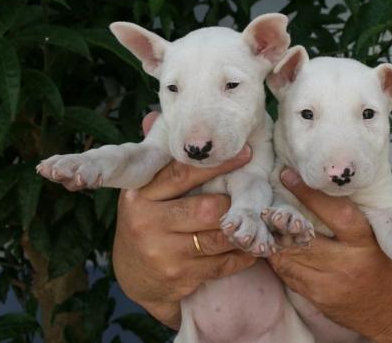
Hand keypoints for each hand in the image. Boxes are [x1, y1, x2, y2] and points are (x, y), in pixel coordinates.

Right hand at [112, 112, 256, 328]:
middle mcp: (147, 223)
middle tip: (251, 197)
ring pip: (218, 238)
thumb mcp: (144, 191)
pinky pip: (222, 264)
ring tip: (258, 220)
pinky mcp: (178, 277)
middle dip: (232, 204)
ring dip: (241, 230)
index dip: (217, 164)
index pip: (181, 173)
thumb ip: (159, 160)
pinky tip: (251, 246)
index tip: (246, 152)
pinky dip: (241, 255)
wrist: (133, 275)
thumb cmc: (147, 221)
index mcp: (140, 195)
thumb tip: (154, 115)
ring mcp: (162, 253)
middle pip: (206, 209)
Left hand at [268, 169, 391, 342]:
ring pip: (289, 257)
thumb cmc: (388, 264)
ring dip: (275, 239)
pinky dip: (279, 259)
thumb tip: (324, 181)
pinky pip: (288, 275)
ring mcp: (329, 284)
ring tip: (265, 222)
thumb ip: (354, 212)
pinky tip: (275, 246)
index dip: (308, 193)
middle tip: (267, 202)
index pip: (334, 213)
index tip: (288, 176)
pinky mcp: (318, 298)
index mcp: (365, 241)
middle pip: (302, 237)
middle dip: (280, 219)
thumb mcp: (380, 235)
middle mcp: (346, 263)